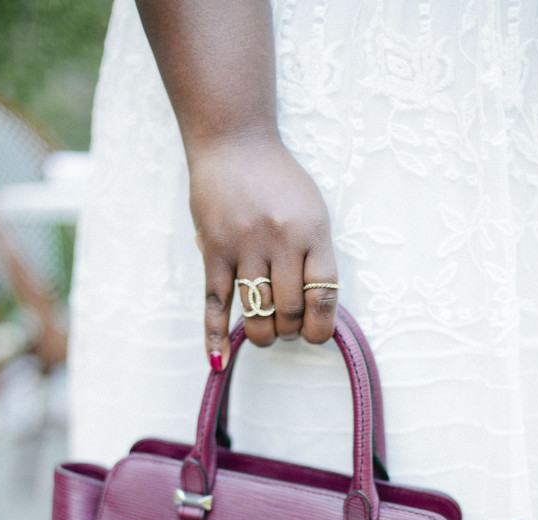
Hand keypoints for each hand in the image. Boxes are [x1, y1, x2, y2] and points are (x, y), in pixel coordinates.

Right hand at [188, 132, 337, 368]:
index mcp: (313, 231)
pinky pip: (215, 303)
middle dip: (290, 330)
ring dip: (263, 334)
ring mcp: (244, 245)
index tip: (316, 334)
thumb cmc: (279, 181)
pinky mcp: (214, 250)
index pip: (324, 296)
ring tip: (265, 333)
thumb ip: (313, 257)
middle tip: (288, 327)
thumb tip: (314, 311)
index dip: (321, 327)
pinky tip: (219, 360)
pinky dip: (216, 336)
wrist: (234, 141)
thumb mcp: (312, 211)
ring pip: (256, 312)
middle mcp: (280, 239)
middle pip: (289, 310)